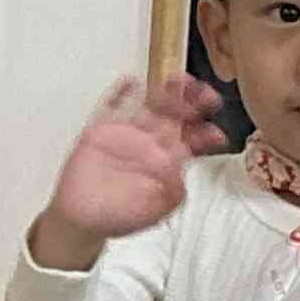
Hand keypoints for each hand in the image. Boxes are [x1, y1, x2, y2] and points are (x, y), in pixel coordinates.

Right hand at [32, 77, 227, 269]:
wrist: (83, 219)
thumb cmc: (120, 214)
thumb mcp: (155, 210)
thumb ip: (173, 195)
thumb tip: (180, 176)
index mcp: (166, 159)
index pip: (191, 140)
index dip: (205, 134)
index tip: (216, 133)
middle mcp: (150, 141)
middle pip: (176, 115)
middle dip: (194, 103)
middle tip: (206, 97)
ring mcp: (126, 133)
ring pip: (150, 105)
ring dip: (165, 93)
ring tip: (177, 81)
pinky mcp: (101, 130)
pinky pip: (111, 106)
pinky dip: (120, 94)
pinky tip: (131, 84)